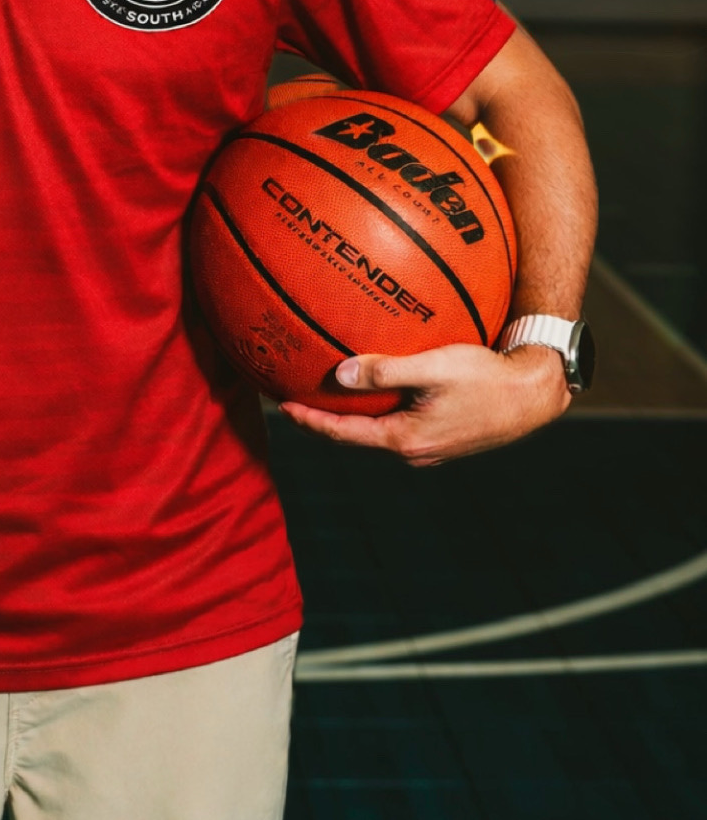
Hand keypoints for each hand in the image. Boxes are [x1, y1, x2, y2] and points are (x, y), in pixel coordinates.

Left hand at [280, 342, 569, 465]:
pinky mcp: (445, 436)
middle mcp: (415, 451)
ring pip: (380, 431)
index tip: (283, 409)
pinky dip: (380, 409)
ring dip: (354, 415)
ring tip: (330, 396)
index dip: (310, 422)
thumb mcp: (433, 368)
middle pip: (357, 436)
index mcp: (406, 440)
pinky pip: (401, 423)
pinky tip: (379, 388)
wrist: (535, 395)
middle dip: (325, 420)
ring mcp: (431, 448)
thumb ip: (385, 370)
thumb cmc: (487, 377)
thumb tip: (339, 373)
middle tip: (297, 401)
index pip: (343, 434)